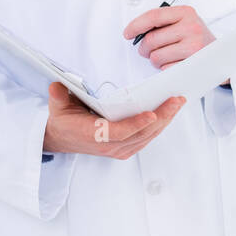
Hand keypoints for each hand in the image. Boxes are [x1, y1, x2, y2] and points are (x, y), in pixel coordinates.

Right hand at [42, 82, 184, 159]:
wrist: (61, 139)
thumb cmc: (63, 120)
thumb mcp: (57, 106)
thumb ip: (58, 96)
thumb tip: (57, 86)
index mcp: (93, 135)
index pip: (120, 132)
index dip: (136, 124)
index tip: (152, 114)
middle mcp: (109, 146)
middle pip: (141, 134)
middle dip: (162, 116)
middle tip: (177, 100)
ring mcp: (119, 149)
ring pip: (148, 136)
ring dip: (166, 120)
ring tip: (178, 103)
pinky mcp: (125, 149)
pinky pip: (147, 138)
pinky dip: (160, 126)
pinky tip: (170, 113)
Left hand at [123, 5, 215, 69]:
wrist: (223, 55)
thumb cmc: (198, 38)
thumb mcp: (184, 22)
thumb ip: (162, 23)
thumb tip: (136, 32)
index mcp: (186, 13)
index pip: (153, 16)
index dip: (136, 25)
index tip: (128, 33)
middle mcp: (191, 27)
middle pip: (151, 39)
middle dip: (144, 48)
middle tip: (148, 50)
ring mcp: (193, 46)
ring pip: (155, 56)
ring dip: (156, 59)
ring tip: (166, 56)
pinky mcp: (192, 64)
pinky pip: (165, 69)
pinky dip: (166, 68)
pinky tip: (175, 63)